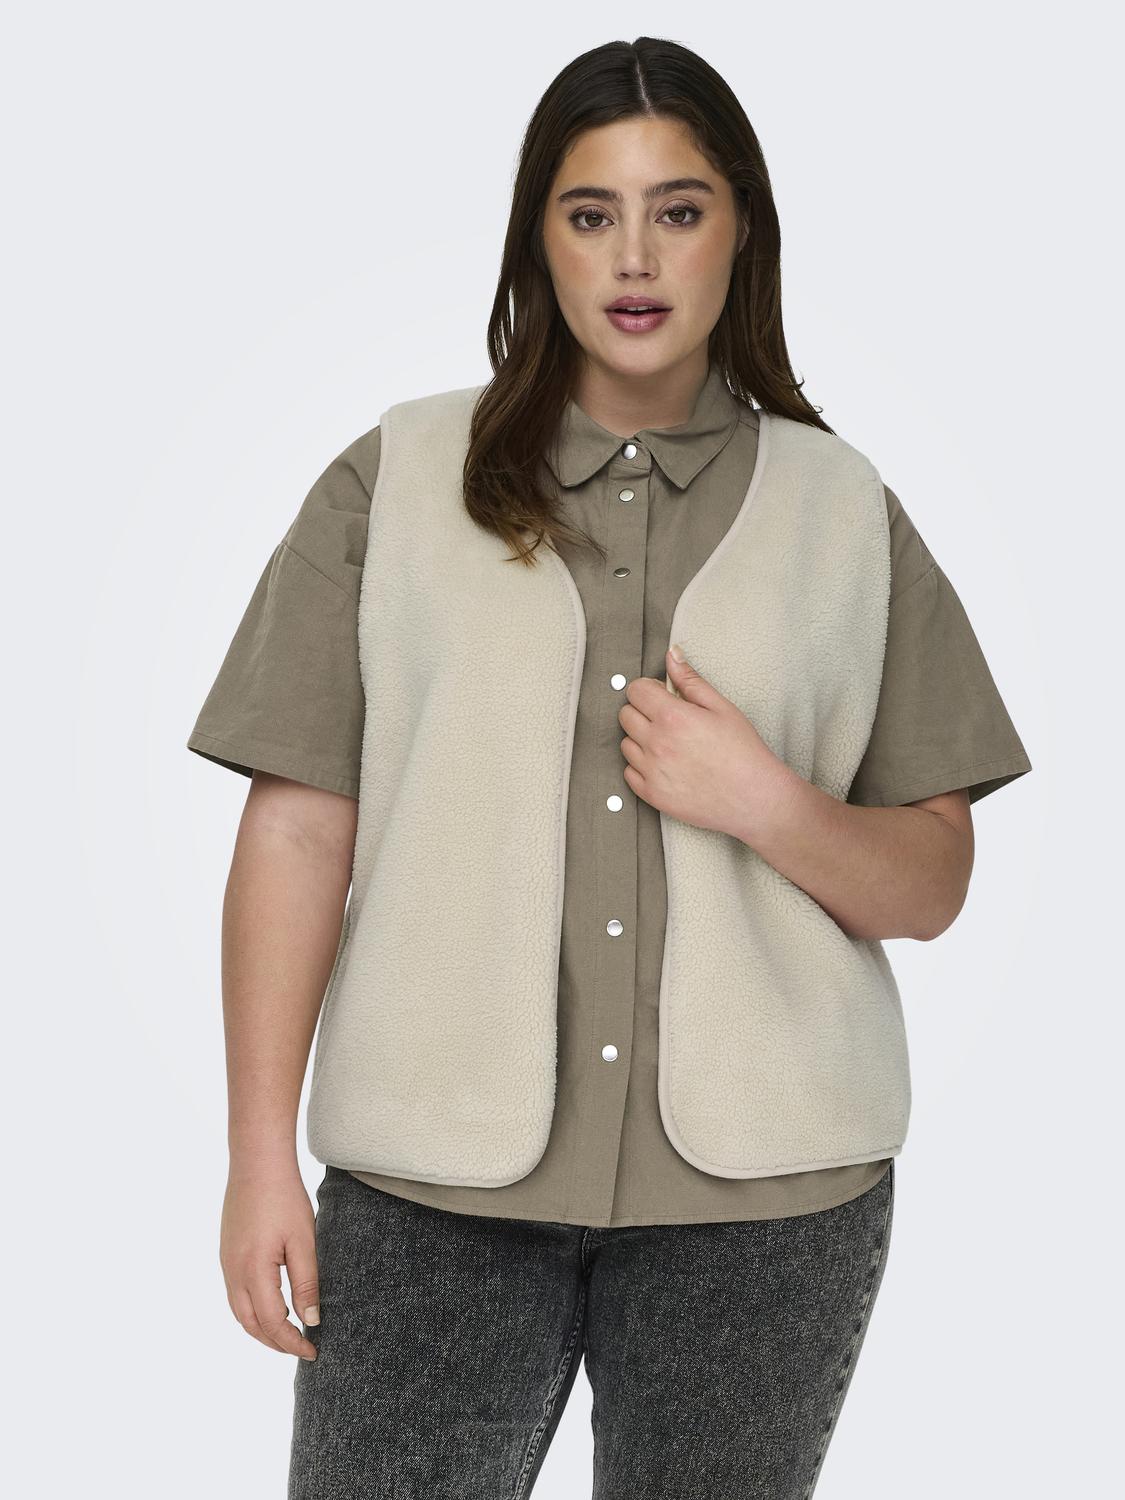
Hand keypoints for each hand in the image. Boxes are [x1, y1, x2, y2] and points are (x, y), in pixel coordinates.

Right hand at [220, 1162, 319, 1360]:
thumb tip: (311, 1320)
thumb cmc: (284, 1197)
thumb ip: (306, 1283)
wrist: (257, 1162)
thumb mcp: (303, 1241)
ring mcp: (226, 1262)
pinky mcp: (227, 1252)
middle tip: (301, 1349)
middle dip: (274, 1342)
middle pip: (250, 1324)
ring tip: (288, 1334)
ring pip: (239, 1312)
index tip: (313, 1351)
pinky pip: (236, 1294)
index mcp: (253, 1271)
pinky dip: (252, 1310)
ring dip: (261, 1329)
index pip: (272, 1323)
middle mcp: (233, 1272)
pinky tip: (271, 1305)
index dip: (292, 1342)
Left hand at [617, 644, 795, 841]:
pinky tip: (665, 765)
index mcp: (672, 717)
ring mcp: (652, 772)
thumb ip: (690, 680)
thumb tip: (671, 655)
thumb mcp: (721, 707)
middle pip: (625, 715)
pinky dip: (641, 767)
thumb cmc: (743, 751)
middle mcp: (656, 744)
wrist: (754, 798)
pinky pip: (629, 773)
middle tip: (668, 720)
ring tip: (669, 744)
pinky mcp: (652, 795)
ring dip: (641, 739)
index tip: (664, 696)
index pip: (635, 690)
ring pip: (625, 744)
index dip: (649, 689)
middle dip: (642, 711)